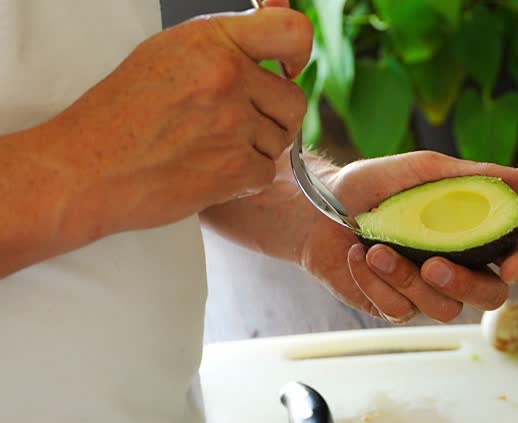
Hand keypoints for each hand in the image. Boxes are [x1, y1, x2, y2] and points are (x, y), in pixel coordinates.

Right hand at [40, 5, 310, 236]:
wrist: (87, 168)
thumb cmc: (121, 112)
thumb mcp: (168, 54)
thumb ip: (228, 43)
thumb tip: (278, 15)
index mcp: (212, 40)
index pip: (291, 32)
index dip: (298, 52)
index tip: (289, 69)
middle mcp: (226, 77)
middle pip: (293, 100)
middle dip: (273, 116)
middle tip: (236, 124)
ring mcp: (232, 124)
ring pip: (281, 140)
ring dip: (255, 148)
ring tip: (208, 147)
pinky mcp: (234, 168)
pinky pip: (265, 173)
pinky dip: (242, 178)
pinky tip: (207, 170)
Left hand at [301, 151, 517, 323]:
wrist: (316, 205)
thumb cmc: (374, 184)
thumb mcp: (426, 170)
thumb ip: (479, 177)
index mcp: (472, 234)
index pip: (516, 257)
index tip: (510, 266)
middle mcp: (456, 266)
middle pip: (488, 297)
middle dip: (464, 284)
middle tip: (433, 263)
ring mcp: (425, 290)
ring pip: (442, 309)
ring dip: (407, 280)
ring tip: (377, 249)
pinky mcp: (393, 305)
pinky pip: (399, 310)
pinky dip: (377, 283)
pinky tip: (360, 257)